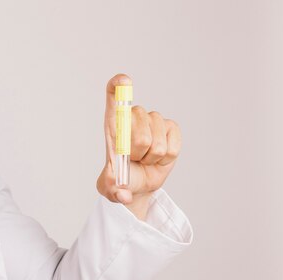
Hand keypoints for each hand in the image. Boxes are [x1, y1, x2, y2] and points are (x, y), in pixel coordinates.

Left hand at [96, 74, 182, 210]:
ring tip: (144, 160)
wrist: (137, 185)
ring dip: (151, 157)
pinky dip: (166, 158)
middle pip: (138, 119)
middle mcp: (133, 117)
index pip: (115, 96)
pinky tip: (158, 159)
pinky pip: (172, 144)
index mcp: (113, 123)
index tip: (124, 80)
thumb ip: (112, 191)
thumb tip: (123, 195)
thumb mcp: (109, 188)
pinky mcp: (171, 128)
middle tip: (132, 159)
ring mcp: (154, 120)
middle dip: (135, 147)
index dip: (119, 85)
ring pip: (156, 138)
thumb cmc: (119, 180)